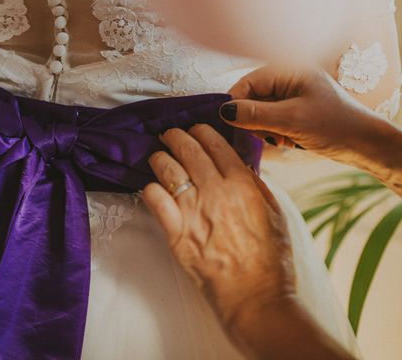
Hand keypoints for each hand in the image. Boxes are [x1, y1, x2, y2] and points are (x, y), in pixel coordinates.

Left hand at [144, 125, 294, 330]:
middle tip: (170, 135)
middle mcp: (215, 191)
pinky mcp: (176, 232)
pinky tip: (152, 188)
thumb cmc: (270, 259)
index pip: (215, 144)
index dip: (201, 131)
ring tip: (158, 157)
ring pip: (167, 169)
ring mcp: (193, 210)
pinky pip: (154, 199)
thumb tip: (240, 164)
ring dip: (160, 158)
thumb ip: (255, 185)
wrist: (254, 296)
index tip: (196, 130)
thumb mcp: (275, 214)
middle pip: (188, 150)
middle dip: (176, 137)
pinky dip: (150, 189)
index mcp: (242, 184)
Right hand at [220, 66, 386, 167]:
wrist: (366, 144)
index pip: (247, 83)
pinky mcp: (294, 108)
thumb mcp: (290, 121)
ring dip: (265, 128)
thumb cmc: (334, 126)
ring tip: (282, 139)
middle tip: (270, 136)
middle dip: (255, 120)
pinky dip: (274, 131)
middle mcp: (288, 77)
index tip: (231, 125)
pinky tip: (287, 140)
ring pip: (259, 110)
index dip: (236, 103)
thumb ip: (254, 114)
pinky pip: (270, 118)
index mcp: (289, 69)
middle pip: (251, 97)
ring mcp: (292, 93)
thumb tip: (223, 111)